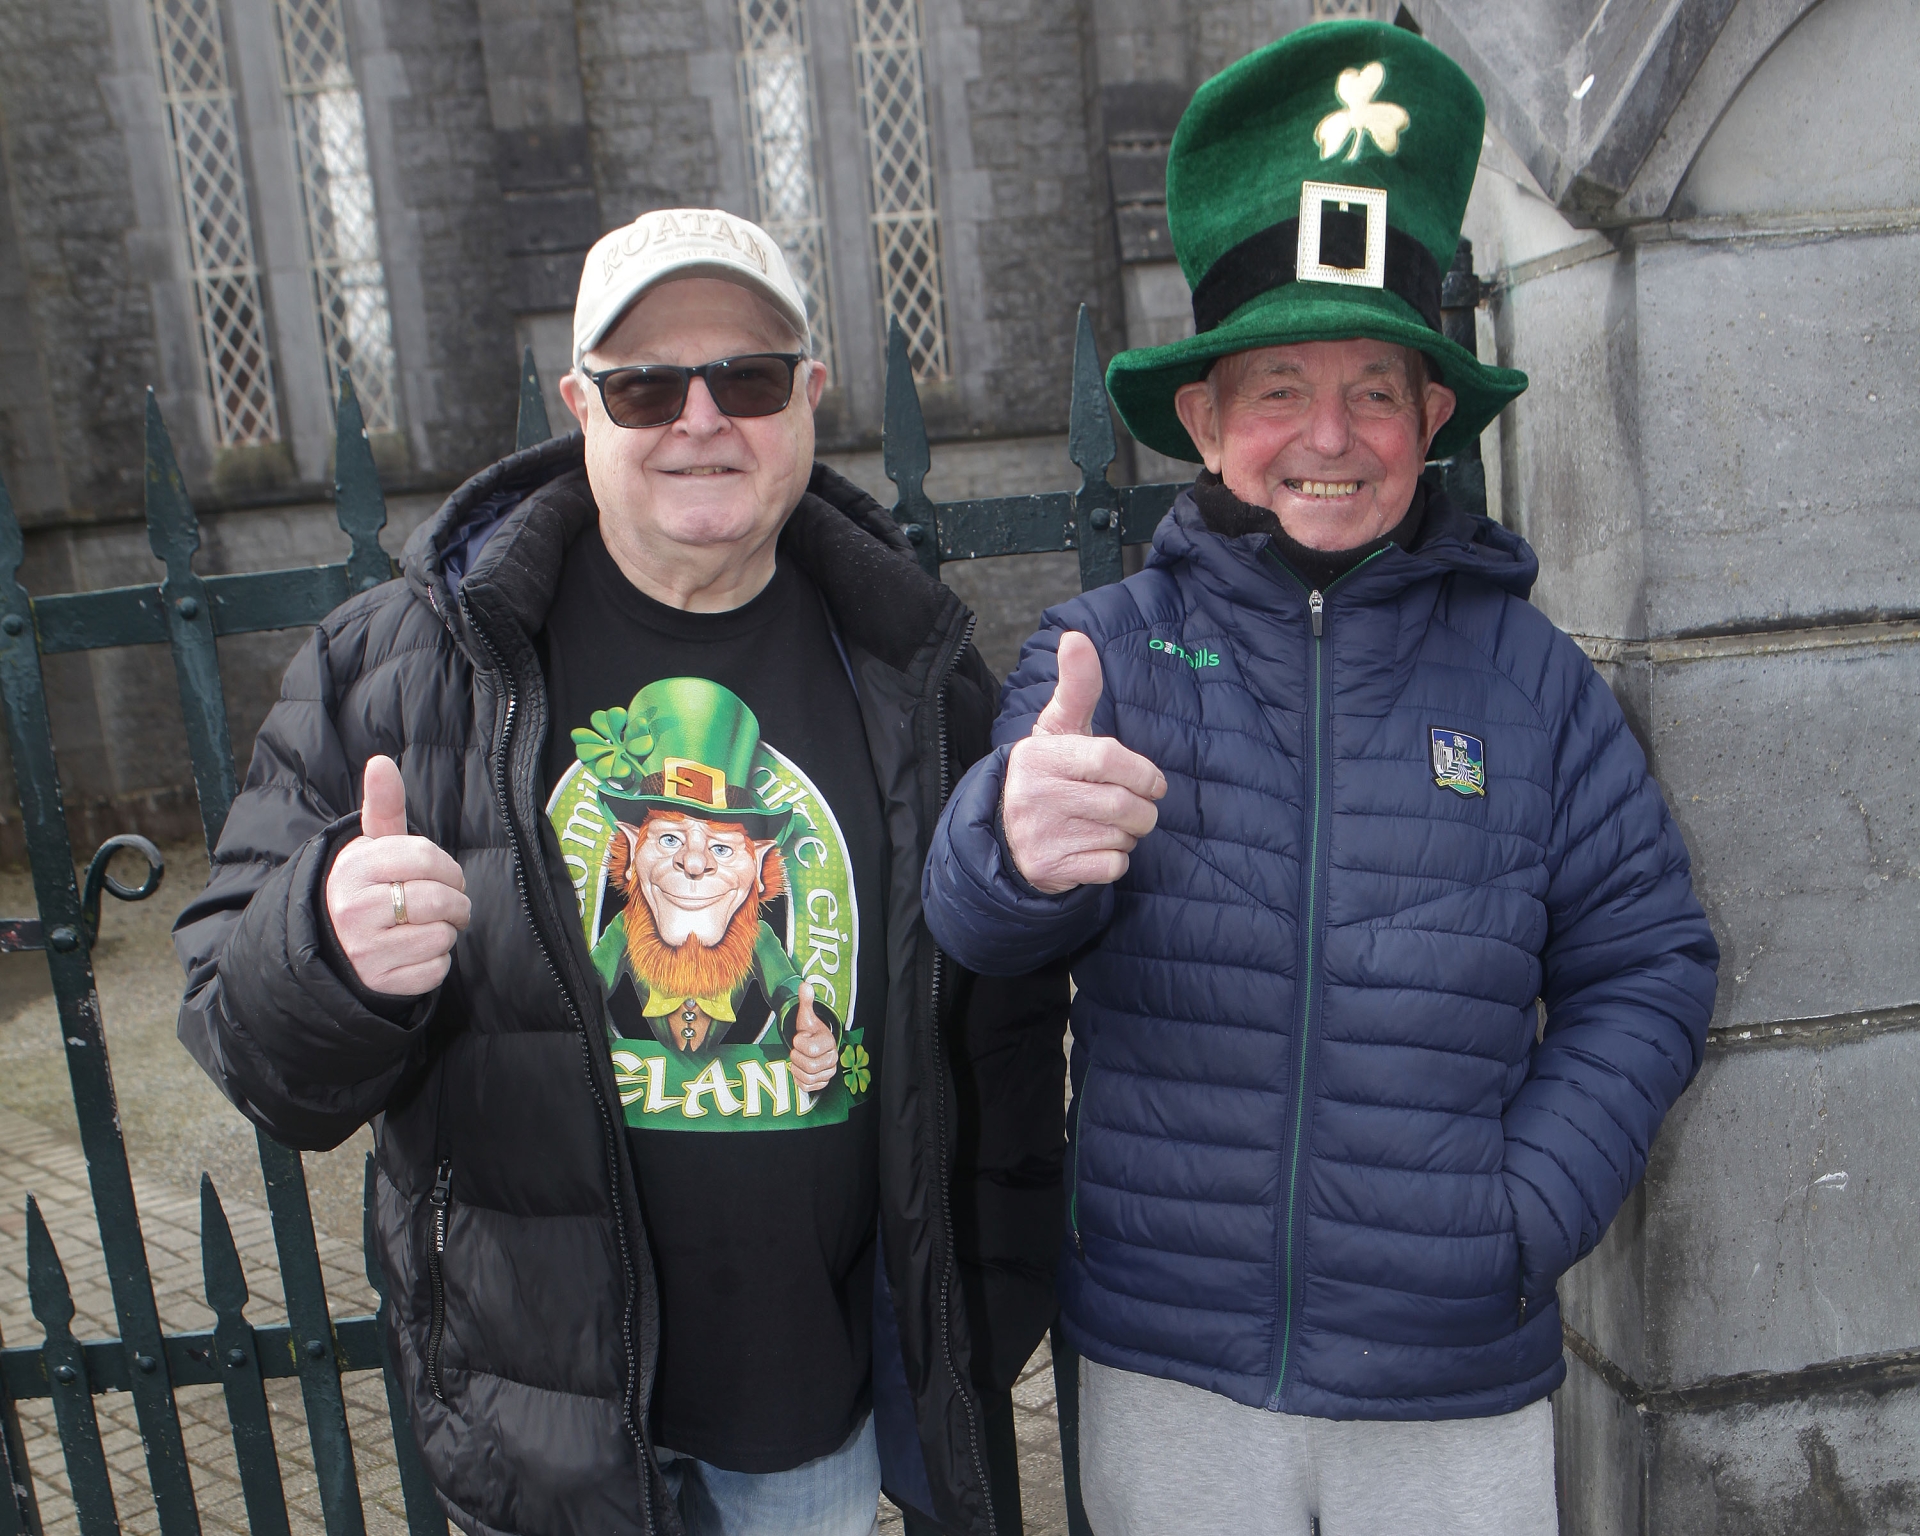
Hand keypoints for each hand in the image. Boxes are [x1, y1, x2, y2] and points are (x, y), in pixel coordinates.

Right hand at [324, 756, 470, 995]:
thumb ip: (385, 806)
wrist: (333, 945)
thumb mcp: (373, 845)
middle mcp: (352, 909)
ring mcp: (363, 949)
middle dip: (455, 903)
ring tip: (426, 927)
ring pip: (441, 936)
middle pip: (439, 900)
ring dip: (445, 932)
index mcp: (354, 868)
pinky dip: (436, 962)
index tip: (445, 875)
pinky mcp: (379, 982)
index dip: (449, 868)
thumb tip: (381, 761)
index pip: (426, 858)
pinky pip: (435, 970)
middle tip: (450, 905)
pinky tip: (414, 953)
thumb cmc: (370, 886)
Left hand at [787, 981, 838, 1093]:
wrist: (812, 1044)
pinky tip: (800, 1070)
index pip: (810, 1048)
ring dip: (796, 1068)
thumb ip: (806, 1001)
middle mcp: (833, 1059)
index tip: (800, 1037)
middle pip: (809, 1066)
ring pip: (806, 1078)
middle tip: (796, 1050)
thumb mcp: (806, 1016)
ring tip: (798, 1059)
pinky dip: (798, 1079)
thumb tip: (805, 984)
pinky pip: (806, 1087)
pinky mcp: (822, 1084)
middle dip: (796, 1057)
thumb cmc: (809, 1031)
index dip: (798, 1043)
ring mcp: (828, 1073)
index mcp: (829, 1042)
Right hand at [1002, 632, 1165, 894]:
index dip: (1142, 772)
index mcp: (1039, 755)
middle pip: (1121, 804)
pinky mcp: (1047, 869)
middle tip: (1138, 809)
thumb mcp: (1058, 728)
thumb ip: (1076, 686)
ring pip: (1119, 837)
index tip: (1154, 783)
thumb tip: (1077, 638)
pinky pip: (1109, 866)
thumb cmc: (1048, 772)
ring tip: (1109, 826)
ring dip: (1128, 834)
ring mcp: (1039, 835)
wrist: (1004, 833)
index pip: (1108, 758)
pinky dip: (1115, 859)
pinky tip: (1095, 848)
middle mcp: (1034, 795)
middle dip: (1143, 810)